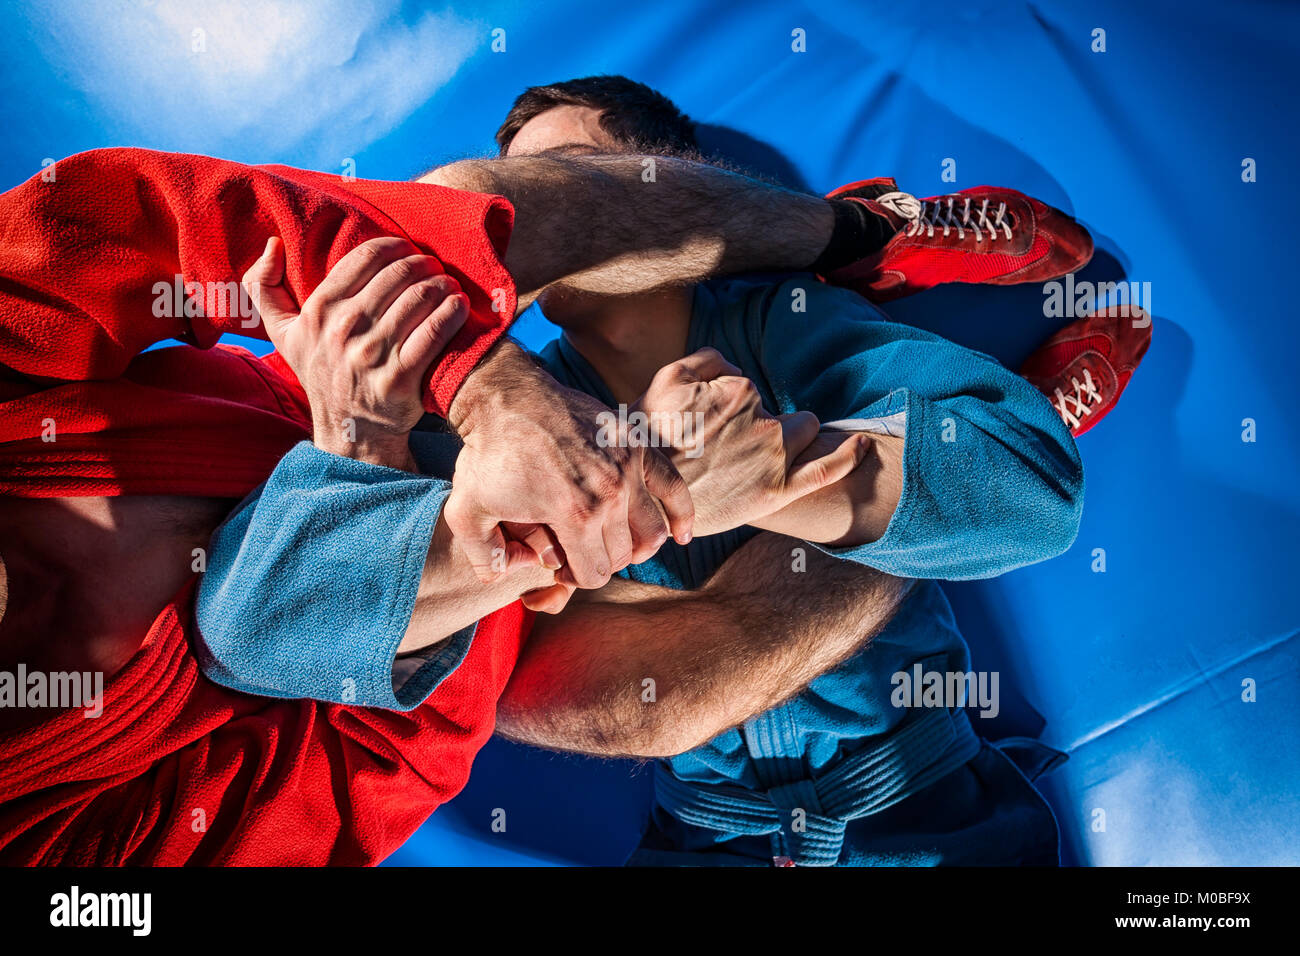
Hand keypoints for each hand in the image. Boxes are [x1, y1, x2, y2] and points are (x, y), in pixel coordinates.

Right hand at [242, 236, 468, 469]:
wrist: (348, 429)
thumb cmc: (320, 372)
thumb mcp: (283, 333)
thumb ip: (264, 287)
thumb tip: (272, 244)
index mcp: (319, 310)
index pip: (367, 257)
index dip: (397, 246)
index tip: (410, 251)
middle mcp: (344, 329)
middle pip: (399, 274)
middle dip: (424, 263)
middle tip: (435, 267)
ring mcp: (372, 354)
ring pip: (420, 298)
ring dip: (443, 284)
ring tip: (449, 285)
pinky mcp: (400, 378)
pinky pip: (434, 332)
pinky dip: (452, 313)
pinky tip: (459, 306)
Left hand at [444, 340, 693, 589]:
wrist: (506, 396)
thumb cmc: (487, 453)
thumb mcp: (465, 512)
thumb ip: (484, 558)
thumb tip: (511, 578)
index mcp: (575, 514)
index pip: (594, 574)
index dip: (573, 577)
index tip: (557, 564)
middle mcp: (611, 493)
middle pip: (621, 555)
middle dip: (598, 561)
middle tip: (576, 550)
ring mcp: (629, 466)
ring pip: (652, 532)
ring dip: (636, 547)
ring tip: (614, 544)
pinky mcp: (638, 445)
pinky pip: (674, 487)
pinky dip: (682, 515)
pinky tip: (682, 535)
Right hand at [634, 348, 870, 535]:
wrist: (643, 497)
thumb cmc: (650, 439)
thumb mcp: (665, 380)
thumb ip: (706, 360)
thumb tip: (732, 366)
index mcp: (738, 392)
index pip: (747, 389)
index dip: (729, 406)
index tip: (710, 427)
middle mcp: (762, 422)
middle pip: (781, 409)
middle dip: (766, 419)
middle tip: (733, 445)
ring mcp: (774, 459)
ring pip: (804, 431)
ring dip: (793, 435)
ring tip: (760, 456)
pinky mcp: (778, 492)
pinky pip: (827, 469)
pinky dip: (850, 455)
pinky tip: (863, 444)